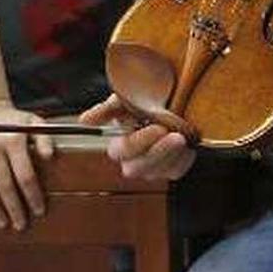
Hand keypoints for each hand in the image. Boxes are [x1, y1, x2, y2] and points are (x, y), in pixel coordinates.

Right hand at [0, 100, 49, 229]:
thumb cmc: (12, 120)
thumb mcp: (33, 121)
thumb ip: (44, 138)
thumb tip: (50, 156)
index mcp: (13, 138)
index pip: (25, 175)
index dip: (32, 196)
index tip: (38, 211)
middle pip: (4, 185)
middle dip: (14, 209)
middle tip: (20, 225)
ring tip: (2, 223)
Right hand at [79, 94, 196, 183]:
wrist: (172, 101)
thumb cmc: (145, 101)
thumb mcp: (125, 99)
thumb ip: (106, 110)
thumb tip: (84, 120)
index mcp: (121, 145)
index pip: (121, 151)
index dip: (138, 142)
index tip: (158, 127)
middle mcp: (135, 160)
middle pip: (137, 168)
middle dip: (156, 152)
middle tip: (173, 134)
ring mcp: (154, 168)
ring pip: (158, 172)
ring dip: (171, 154)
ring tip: (183, 135)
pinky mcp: (172, 170)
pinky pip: (177, 171)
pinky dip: (183, 157)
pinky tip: (188, 142)